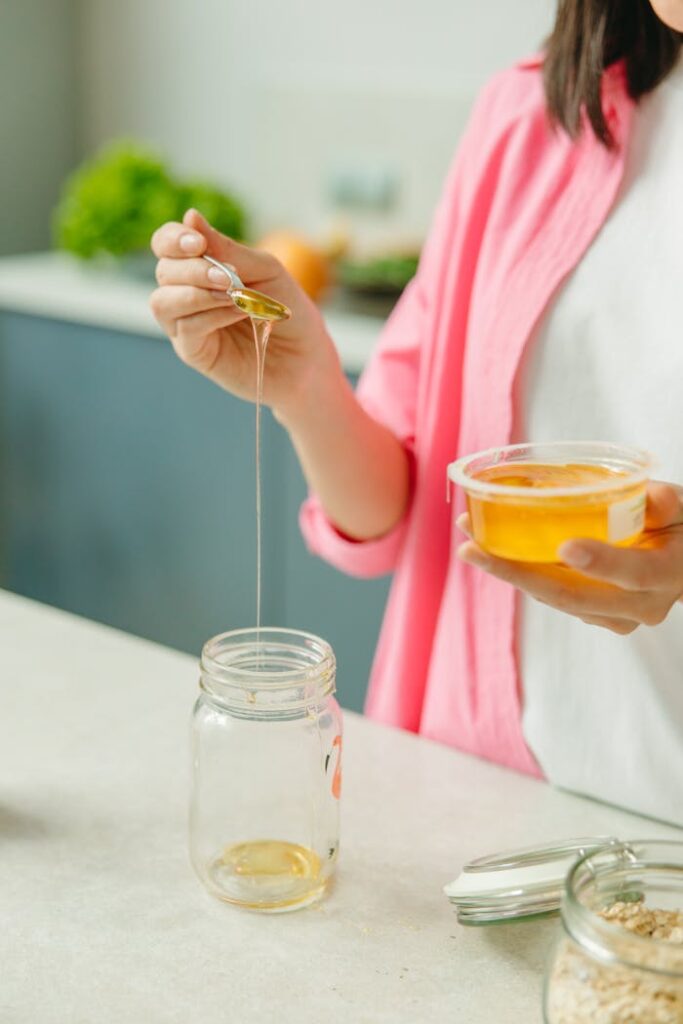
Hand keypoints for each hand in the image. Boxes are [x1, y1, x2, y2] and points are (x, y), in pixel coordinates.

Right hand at [149, 209, 341, 421]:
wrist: (305, 355)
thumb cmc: (285, 308)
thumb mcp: (263, 269)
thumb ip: (226, 248)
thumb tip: (189, 216)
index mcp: (199, 267)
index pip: (165, 244)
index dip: (173, 239)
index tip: (197, 242)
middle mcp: (185, 293)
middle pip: (164, 270)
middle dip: (193, 269)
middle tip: (228, 276)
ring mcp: (186, 324)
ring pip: (163, 302)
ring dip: (196, 293)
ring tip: (234, 295)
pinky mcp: (194, 351)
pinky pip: (185, 328)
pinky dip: (210, 315)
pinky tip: (237, 312)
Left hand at [457, 482, 682, 633]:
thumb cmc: (680, 528)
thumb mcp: (681, 508)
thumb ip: (666, 502)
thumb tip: (646, 495)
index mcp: (667, 575)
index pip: (634, 573)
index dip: (601, 562)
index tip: (565, 547)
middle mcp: (640, 606)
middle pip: (573, 596)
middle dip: (518, 574)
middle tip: (473, 549)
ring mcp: (615, 617)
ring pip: (555, 600)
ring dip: (510, 573)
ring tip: (471, 544)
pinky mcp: (595, 616)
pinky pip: (554, 597)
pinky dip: (524, 576)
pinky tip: (493, 554)